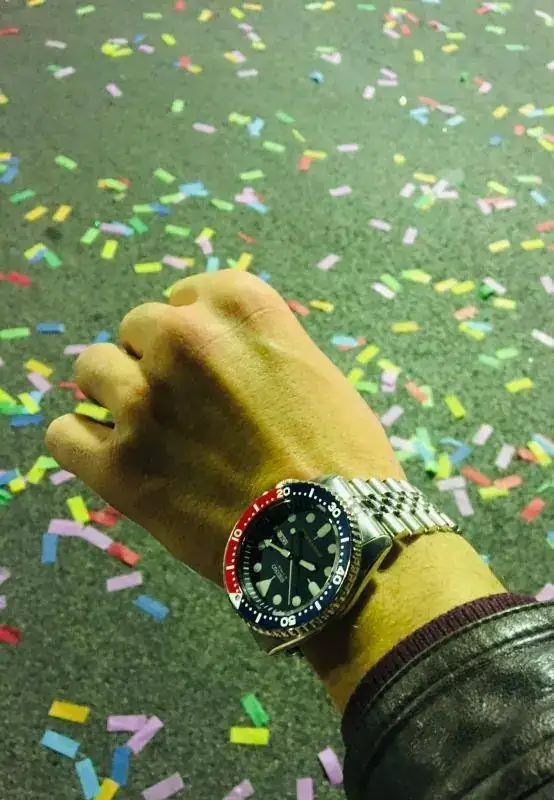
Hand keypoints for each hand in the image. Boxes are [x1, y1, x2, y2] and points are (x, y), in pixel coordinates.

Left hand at [46, 270, 401, 585]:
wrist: (336, 537)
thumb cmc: (342, 456)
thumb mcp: (312, 372)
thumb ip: (256, 349)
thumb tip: (218, 362)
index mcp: (239, 305)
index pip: (185, 295)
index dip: (194, 333)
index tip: (208, 366)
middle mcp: (183, 337)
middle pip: (137, 328)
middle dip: (155, 359)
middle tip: (183, 404)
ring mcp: (144, 399)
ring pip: (91, 369)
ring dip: (115, 394)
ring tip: (146, 430)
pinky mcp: (118, 465)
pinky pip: (64, 435)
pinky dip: (83, 445)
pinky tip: (112, 460)